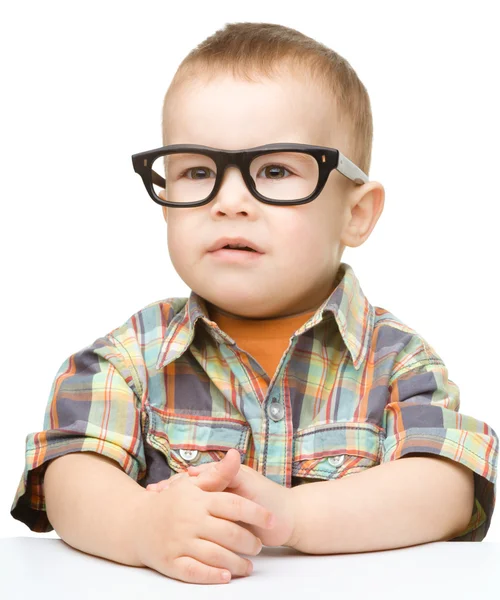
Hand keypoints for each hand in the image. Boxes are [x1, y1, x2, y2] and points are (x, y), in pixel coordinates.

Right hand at [134, 450, 275, 584]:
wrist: (134, 523)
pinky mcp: (170, 562)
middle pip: (229, 534)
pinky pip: (194, 572)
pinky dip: (212, 576)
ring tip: (248, 565)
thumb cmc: (171, 502)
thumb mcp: (194, 484)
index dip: (256, 513)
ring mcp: (179, 542)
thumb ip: (218, 473)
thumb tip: (235, 454)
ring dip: (237, 563)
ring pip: (216, 556)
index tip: (271, 519)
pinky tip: (226, 576)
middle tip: (258, 546)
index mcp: (198, 500)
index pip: (235, 506)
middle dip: (249, 542)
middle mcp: (190, 520)